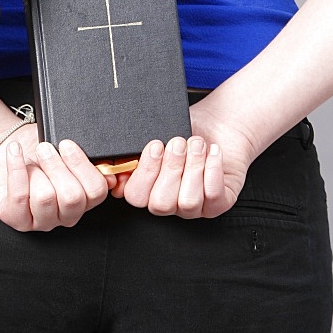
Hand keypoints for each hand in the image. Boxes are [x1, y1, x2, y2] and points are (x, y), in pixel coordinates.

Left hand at [0, 126, 112, 230]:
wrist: (4, 152)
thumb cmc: (36, 154)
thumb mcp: (64, 153)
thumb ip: (86, 159)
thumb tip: (104, 163)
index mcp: (83, 201)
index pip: (96, 192)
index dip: (82, 166)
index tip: (67, 144)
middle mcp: (64, 216)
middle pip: (72, 197)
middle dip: (57, 166)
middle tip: (45, 148)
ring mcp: (40, 221)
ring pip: (46, 198)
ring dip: (37, 170)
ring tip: (30, 156)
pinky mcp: (15, 218)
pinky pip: (20, 195)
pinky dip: (16, 167)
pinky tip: (15, 151)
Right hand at [113, 99, 256, 217]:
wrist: (218, 124)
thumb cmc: (185, 131)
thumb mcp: (156, 137)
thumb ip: (131, 153)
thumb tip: (113, 163)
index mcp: (147, 189)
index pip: (135, 196)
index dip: (144, 173)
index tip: (155, 146)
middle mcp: (169, 203)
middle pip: (161, 203)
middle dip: (170, 169)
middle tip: (178, 143)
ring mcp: (193, 207)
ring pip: (188, 202)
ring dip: (193, 168)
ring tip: (196, 144)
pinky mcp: (219, 204)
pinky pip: (214, 197)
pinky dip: (213, 171)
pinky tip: (213, 152)